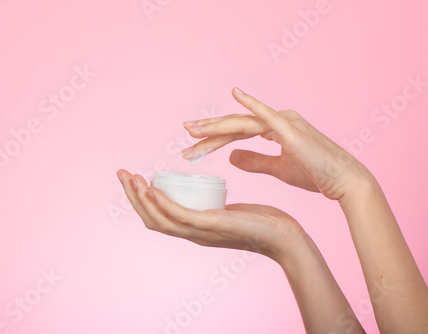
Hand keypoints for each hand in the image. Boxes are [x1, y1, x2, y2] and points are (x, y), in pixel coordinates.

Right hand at [116, 169, 306, 263]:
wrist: (286, 237)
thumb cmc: (263, 222)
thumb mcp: (231, 210)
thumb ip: (216, 205)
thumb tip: (208, 191)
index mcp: (196, 227)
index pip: (159, 215)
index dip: (141, 198)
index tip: (133, 176)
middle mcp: (193, 233)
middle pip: (152, 218)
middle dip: (133, 196)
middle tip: (121, 173)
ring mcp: (201, 232)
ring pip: (160, 218)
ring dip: (141, 199)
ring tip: (131, 178)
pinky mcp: (213, 226)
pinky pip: (180, 216)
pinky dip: (162, 204)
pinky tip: (152, 190)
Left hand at [181, 87, 374, 200]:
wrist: (344, 181)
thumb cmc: (315, 175)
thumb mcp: (278, 169)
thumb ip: (255, 161)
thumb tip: (230, 158)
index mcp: (273, 129)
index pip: (236, 132)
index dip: (213, 139)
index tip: (192, 146)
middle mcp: (276, 120)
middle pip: (234, 125)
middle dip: (208, 130)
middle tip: (184, 134)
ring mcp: (284, 121)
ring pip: (242, 122)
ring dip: (216, 126)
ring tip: (192, 131)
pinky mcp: (292, 128)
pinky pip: (268, 114)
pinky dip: (252, 103)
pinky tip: (235, 93)